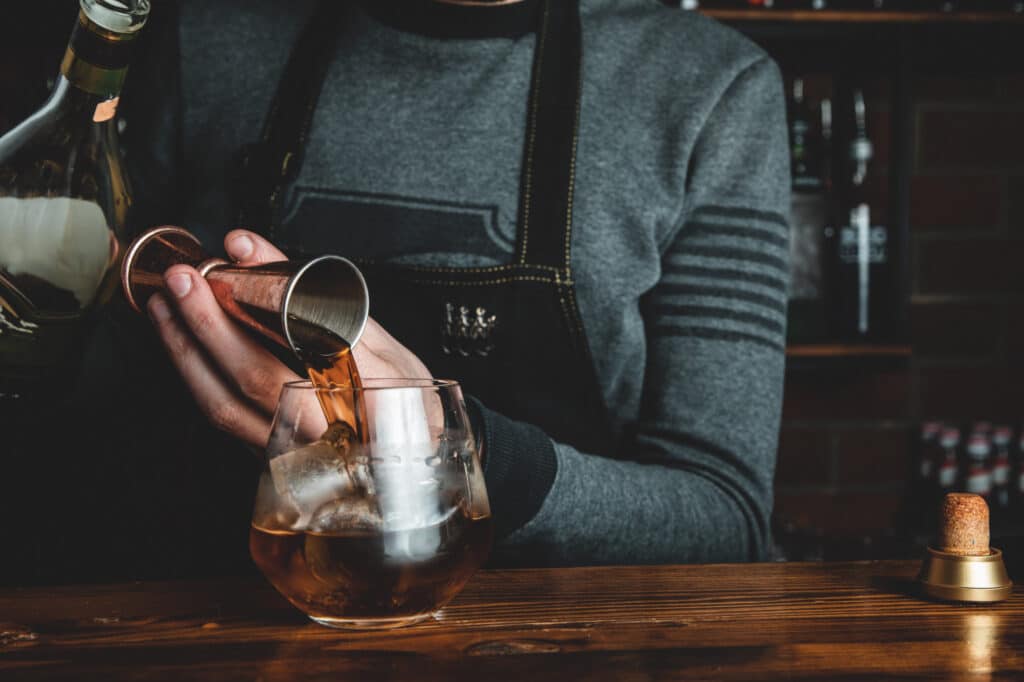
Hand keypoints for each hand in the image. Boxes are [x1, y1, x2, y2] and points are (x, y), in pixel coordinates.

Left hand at [147, 229, 431, 447]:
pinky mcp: (267, 457)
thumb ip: (339, 314)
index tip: (230, 270)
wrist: (416, 473)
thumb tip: (277, 266)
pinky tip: (182, 343)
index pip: (298, 353)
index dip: (253, 314)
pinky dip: (195, 374)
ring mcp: (287, 453)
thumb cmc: (411, 414)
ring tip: (167, 304)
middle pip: (247, 381)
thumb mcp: (398, 359)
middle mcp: (317, 437)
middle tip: (184, 277)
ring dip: (186, 350)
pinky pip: (221, 416)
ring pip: (221, 405)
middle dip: (207, 323)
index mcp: (358, 409)